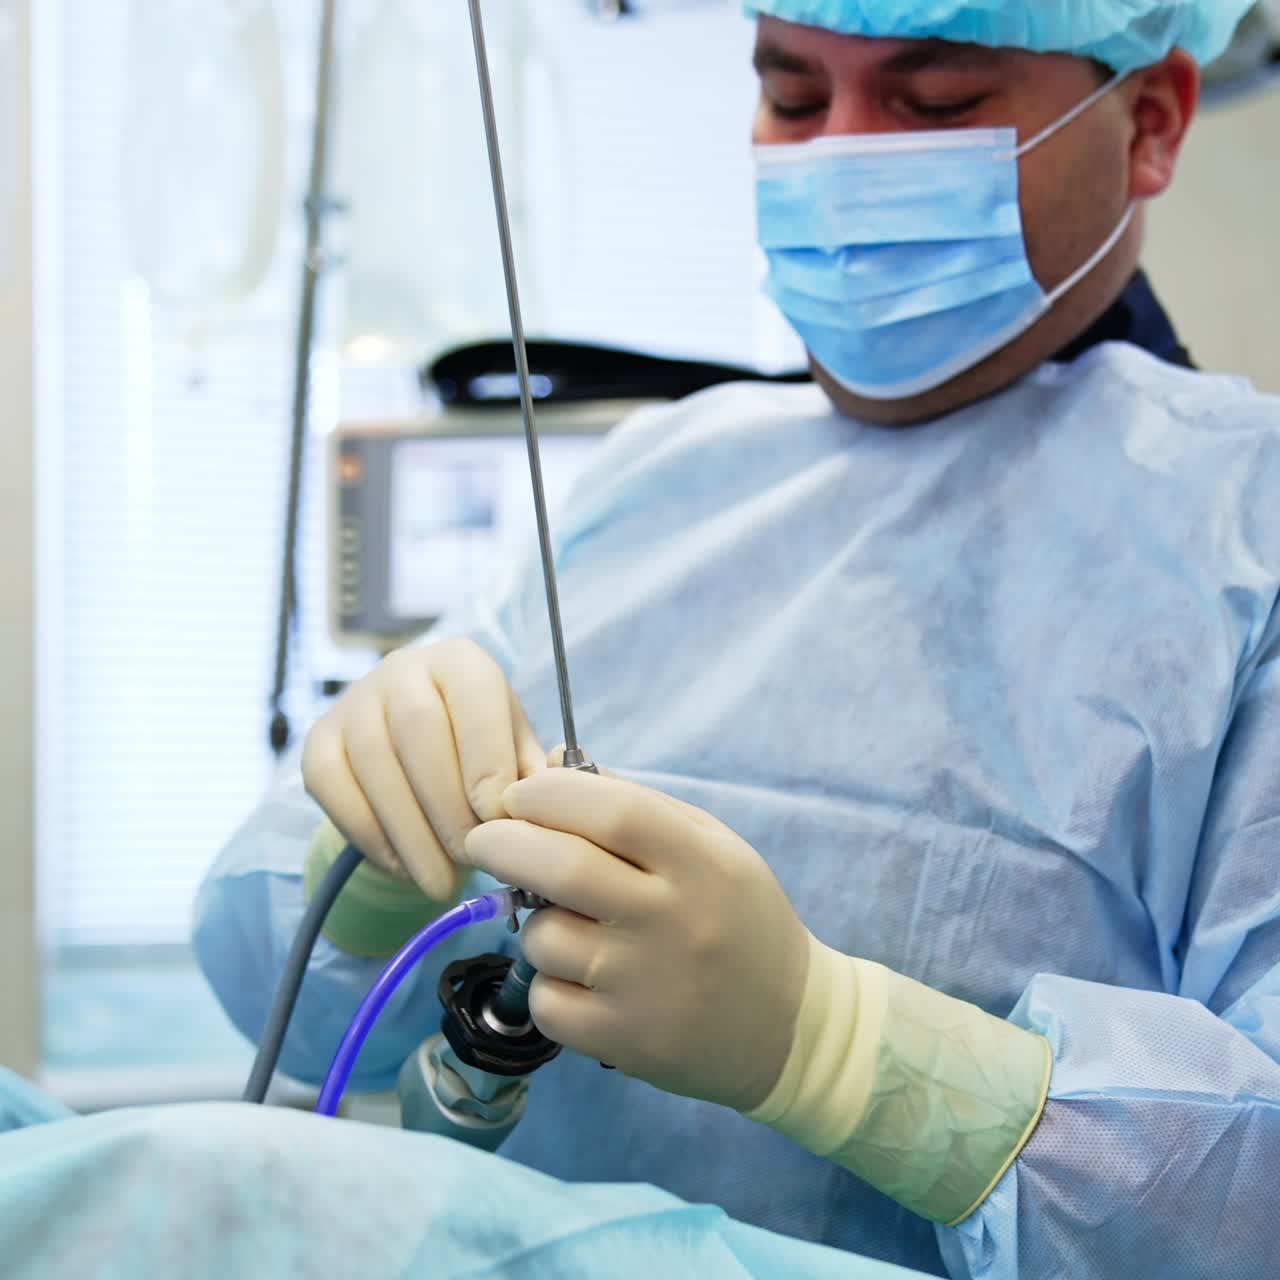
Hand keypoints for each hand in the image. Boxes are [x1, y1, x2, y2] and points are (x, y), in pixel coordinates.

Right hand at [301, 639, 546, 900]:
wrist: (415, 757)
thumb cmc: (481, 753)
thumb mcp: (515, 750)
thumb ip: (534, 771)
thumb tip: (552, 802)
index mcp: (462, 661)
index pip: (474, 698)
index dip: (487, 761)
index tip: (501, 818)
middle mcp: (403, 668)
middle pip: (419, 730)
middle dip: (448, 803)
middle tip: (474, 858)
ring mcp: (353, 702)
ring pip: (375, 764)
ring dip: (411, 832)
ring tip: (443, 881)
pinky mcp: (317, 742)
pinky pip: (333, 788)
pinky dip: (370, 835)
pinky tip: (404, 867)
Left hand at [461, 769, 810, 1111]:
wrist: (790, 1029)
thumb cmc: (739, 920)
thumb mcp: (713, 848)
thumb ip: (638, 806)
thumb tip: (552, 765)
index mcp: (701, 862)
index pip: (613, 811)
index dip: (550, 794)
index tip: (519, 795)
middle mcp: (674, 921)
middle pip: (562, 868)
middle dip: (503, 844)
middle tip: (484, 839)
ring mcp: (647, 985)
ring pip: (544, 938)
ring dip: (530, 922)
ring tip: (557, 921)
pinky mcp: (627, 1040)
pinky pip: (547, 1001)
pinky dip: (545, 984)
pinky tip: (576, 979)